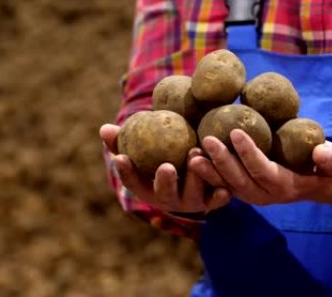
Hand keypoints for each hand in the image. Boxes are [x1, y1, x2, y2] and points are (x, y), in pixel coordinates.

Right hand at [99, 123, 230, 213]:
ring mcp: (192, 201)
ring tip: (195, 155)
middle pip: (165, 195)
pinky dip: (221, 195)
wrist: (200, 158)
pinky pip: (218, 199)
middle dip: (165, 182)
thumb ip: (126, 138)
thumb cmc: (167, 148)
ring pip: (193, 196)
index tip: (121, 158)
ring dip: (195, 178)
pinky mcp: (214, 200)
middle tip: (167, 166)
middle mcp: (169, 199)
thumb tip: (105, 129)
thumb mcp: (148, 142)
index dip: (126, 173)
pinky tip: (225, 188)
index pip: (133, 183)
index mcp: (149, 187)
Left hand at [189, 129, 331, 205]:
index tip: (236, 132)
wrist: (315, 180)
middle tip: (207, 139)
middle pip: (239, 180)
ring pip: (225, 185)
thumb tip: (321, 153)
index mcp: (284, 186)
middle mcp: (263, 195)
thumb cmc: (325, 165)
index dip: (249, 153)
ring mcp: (249, 194)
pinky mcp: (239, 189)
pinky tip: (191, 158)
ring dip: (207, 171)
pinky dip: (205, 174)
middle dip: (222, 161)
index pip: (263, 170)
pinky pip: (219, 184)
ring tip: (191, 154)